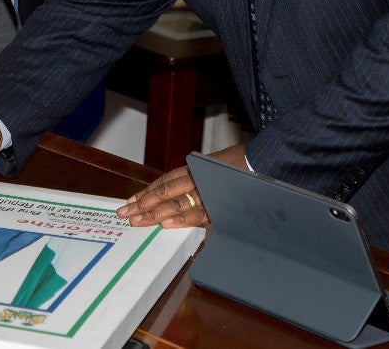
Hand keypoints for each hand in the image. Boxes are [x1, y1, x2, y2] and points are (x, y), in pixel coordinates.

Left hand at [116, 145, 249, 227]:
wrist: (263, 163)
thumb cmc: (236, 168)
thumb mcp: (210, 170)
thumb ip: (193, 181)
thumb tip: (172, 199)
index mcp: (193, 170)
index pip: (163, 182)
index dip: (146, 192)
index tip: (130, 201)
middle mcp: (197, 178)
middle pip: (164, 192)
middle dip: (143, 204)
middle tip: (124, 213)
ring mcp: (207, 191)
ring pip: (176, 203)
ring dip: (155, 213)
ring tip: (138, 221)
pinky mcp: (219, 204)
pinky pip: (198, 213)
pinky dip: (181, 219)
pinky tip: (166, 224)